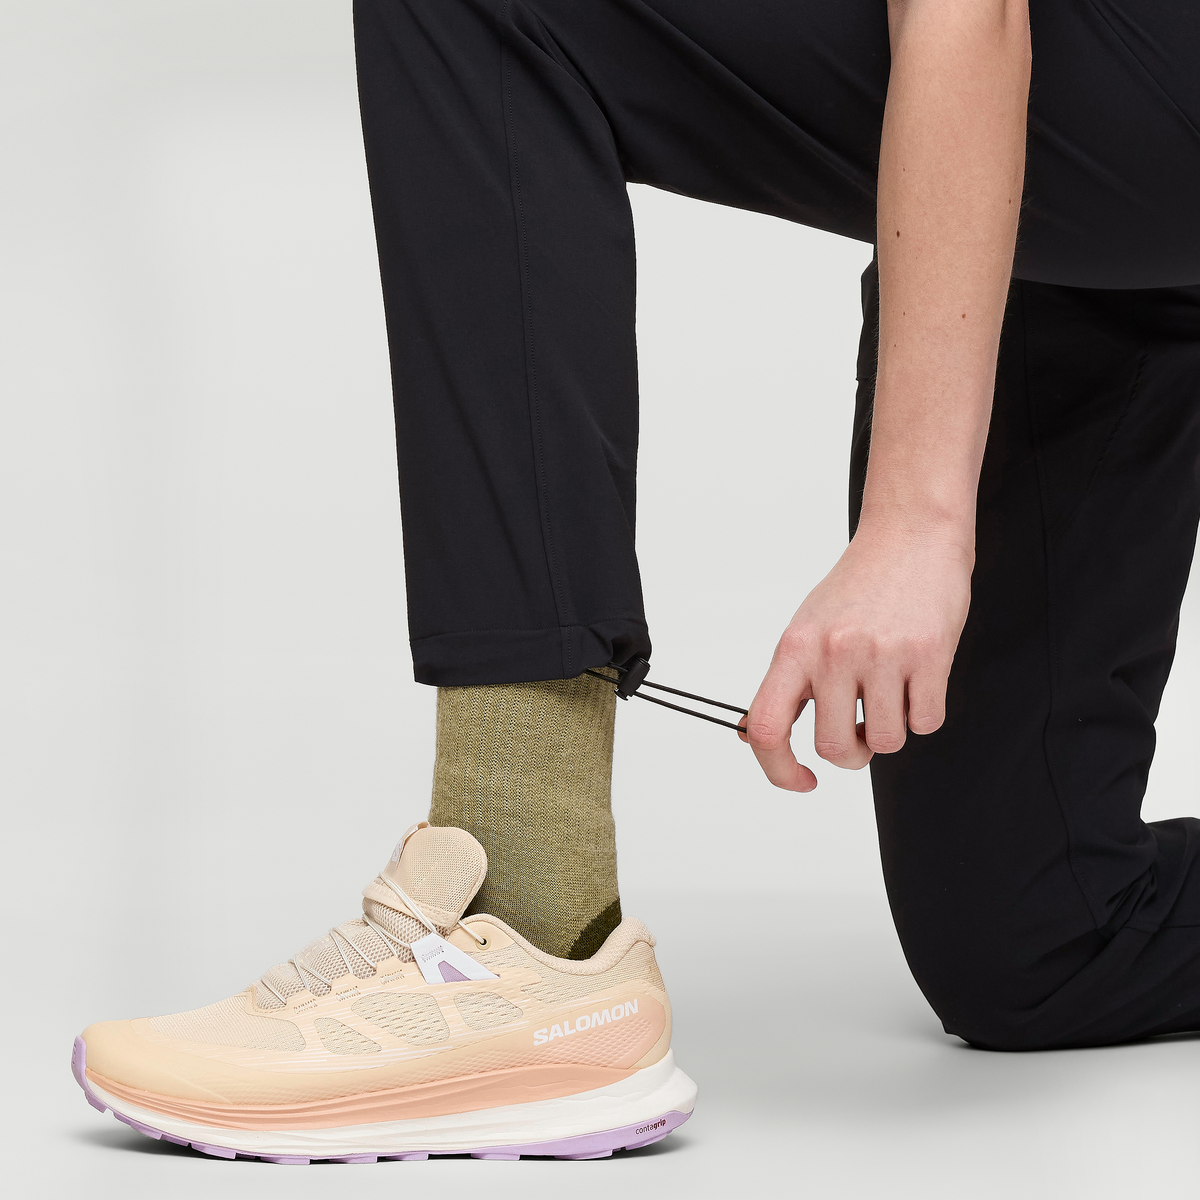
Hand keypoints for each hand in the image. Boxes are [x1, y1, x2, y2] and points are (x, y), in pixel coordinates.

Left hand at [740, 520, 972, 790]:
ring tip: (889, 693)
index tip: (801, 780)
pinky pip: (925, 724)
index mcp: (794, 649)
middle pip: (834, 748)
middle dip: (850, 752)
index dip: (779, 769)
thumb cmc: (859, 586)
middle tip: (859, 726)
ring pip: (884, 743)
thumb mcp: (806, 628)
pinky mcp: (928, 656)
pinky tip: (917, 680)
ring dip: (888, 731)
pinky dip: (923, 714)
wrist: (910, 536)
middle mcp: (833, 652)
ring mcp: (881, 654)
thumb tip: (756, 734)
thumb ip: (786, 683)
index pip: (768, 728)